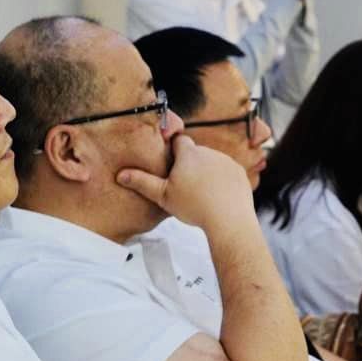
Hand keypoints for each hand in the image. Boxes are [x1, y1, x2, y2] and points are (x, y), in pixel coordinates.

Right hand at [116, 135, 253, 231]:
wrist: (228, 219)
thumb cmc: (195, 207)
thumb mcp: (163, 196)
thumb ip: (142, 182)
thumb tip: (122, 175)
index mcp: (189, 154)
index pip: (179, 141)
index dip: (174, 150)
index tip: (171, 161)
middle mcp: (209, 153)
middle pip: (196, 152)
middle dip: (190, 163)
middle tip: (183, 183)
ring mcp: (226, 161)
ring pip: (212, 161)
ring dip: (206, 171)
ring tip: (201, 192)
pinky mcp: (239, 172)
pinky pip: (227, 171)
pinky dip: (222, 179)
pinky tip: (216, 194)